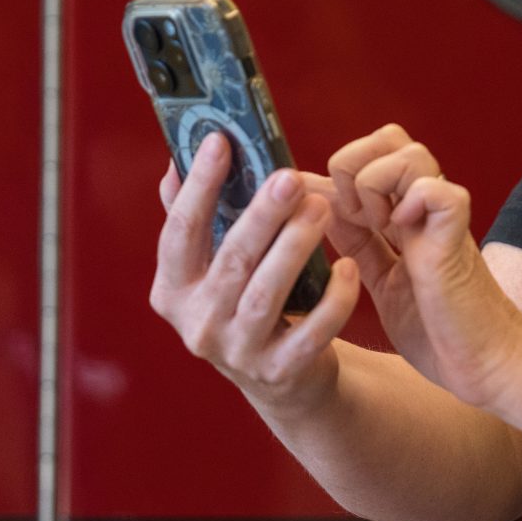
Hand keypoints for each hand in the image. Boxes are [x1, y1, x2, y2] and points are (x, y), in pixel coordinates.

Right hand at [150, 134, 360, 417]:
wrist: (283, 380)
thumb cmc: (245, 304)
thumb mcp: (211, 269)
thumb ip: (194, 219)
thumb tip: (178, 158)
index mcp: (172, 291)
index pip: (179, 232)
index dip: (198, 186)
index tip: (220, 140)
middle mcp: (197, 324)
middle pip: (230, 261)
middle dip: (261, 216)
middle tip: (290, 177)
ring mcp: (237, 353)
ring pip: (265, 295)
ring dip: (295, 248)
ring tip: (321, 208)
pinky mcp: (279, 372)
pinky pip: (310, 332)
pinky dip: (333, 300)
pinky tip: (348, 267)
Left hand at [323, 124, 521, 410]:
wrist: (488, 368)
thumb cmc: (440, 331)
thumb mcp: (383, 279)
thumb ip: (358, 243)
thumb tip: (318, 207)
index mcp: (407, 214)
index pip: (369, 156)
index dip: (335, 178)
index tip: (326, 220)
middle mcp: (424, 207)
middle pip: (388, 137)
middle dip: (353, 167)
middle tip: (353, 219)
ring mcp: (443, 218)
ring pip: (408, 152)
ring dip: (375, 186)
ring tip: (379, 229)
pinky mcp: (457, 237)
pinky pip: (436, 189)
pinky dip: (411, 204)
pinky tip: (404, 237)